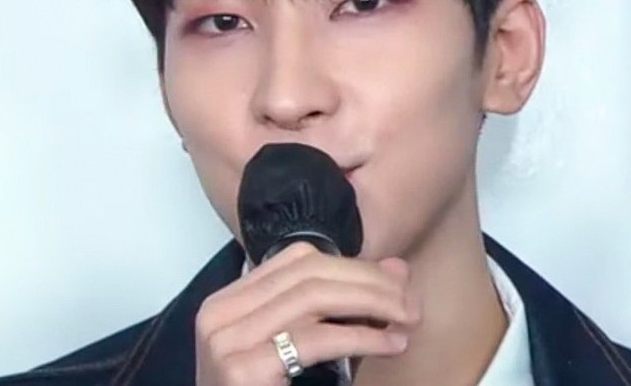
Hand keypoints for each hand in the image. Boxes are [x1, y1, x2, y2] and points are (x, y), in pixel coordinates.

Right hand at [194, 242, 420, 384]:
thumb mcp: (303, 349)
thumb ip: (344, 309)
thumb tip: (398, 268)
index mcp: (227, 303)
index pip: (298, 260)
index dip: (353, 266)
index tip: (395, 283)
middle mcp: (219, 315)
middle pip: (309, 274)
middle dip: (369, 282)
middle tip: (411, 302)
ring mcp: (226, 343)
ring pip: (314, 298)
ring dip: (372, 304)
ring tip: (407, 319)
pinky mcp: (242, 371)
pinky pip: (315, 340)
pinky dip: (362, 337)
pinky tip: (390, 345)